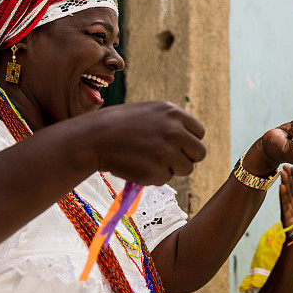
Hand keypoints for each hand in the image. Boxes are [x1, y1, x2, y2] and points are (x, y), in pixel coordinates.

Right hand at [79, 101, 206, 185]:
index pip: (200, 133)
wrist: (92, 138)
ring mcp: (167, 151)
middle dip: (187, 159)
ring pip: (186, 169)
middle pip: (199, 153)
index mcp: (173, 113)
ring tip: (148, 161)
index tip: (181, 147)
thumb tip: (190, 140)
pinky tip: (136, 166)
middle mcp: (175, 131)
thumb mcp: (148, 113)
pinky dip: (153, 177)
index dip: (190, 142)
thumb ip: (171, 124)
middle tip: (171, 161)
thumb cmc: (117, 125)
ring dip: (171, 169)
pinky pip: (166, 179)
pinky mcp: (157, 170)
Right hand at [279, 166, 292, 245]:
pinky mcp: (286, 215)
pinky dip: (283, 195)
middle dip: (288, 177)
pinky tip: (281, 187)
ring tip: (282, 173)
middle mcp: (292, 203)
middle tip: (285, 165)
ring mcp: (288, 208)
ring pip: (286, 193)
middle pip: (290, 187)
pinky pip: (284, 203)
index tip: (292, 167)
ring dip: (284, 182)